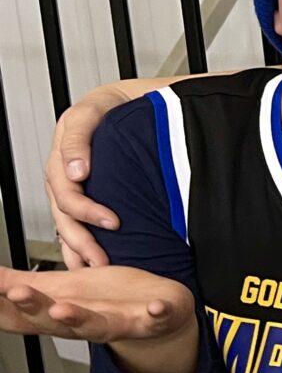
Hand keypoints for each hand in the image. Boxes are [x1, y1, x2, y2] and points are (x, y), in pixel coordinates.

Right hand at [0, 265, 197, 372]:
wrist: (159, 315)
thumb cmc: (106, 300)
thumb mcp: (57, 288)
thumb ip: (17, 283)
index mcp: (59, 314)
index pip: (23, 315)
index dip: (3, 308)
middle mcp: (85, 323)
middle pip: (54, 320)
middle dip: (34, 307)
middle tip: (17, 294)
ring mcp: (119, 323)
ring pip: (96, 325)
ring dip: (79, 318)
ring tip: (62, 309)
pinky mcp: (152, 320)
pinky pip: (155, 318)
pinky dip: (156, 313)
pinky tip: (155, 307)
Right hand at [43, 84, 138, 268]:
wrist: (127, 105)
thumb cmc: (113, 107)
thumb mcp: (96, 110)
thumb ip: (80, 137)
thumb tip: (77, 171)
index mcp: (64, 153)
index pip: (66, 188)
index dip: (86, 208)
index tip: (110, 221)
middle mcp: (64, 172)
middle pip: (64, 213)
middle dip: (83, 237)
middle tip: (105, 255)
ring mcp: (69, 186)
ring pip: (64, 224)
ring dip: (77, 248)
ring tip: (95, 266)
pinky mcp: (81, 197)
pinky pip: (72, 226)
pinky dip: (76, 247)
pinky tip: (86, 264)